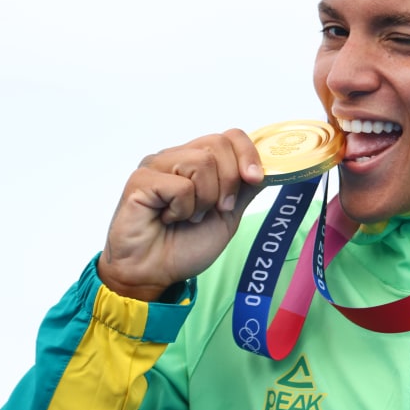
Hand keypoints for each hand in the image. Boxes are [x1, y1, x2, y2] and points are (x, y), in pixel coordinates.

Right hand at [97, 130, 264, 300]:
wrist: (154, 273)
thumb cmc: (185, 246)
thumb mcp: (228, 216)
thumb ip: (244, 189)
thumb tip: (269, 168)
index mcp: (197, 161)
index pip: (230, 136)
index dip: (248, 154)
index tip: (255, 179)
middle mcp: (176, 157)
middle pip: (219, 144)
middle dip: (229, 182)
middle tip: (218, 209)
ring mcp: (156, 165)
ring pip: (202, 162)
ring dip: (205, 199)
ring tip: (189, 217)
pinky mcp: (140, 180)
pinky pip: (180, 185)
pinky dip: (183, 209)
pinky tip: (168, 219)